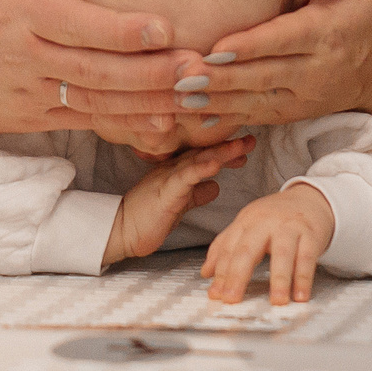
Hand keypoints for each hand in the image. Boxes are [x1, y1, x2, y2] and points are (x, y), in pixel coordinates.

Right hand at [0, 0, 192, 135]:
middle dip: (151, 72)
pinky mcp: (38, 116)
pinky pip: (88, 124)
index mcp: (16, 14)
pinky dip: (127, 126)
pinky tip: (164, 125)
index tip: (163, 26)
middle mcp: (28, 58)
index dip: (120, 29)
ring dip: (150, 102)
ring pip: (99, 103)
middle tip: (199, 66)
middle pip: (97, 69)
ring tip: (195, 96)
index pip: (75, 23)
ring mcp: (34, 92)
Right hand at [105, 138, 253, 267]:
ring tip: (241, 146)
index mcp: (176, 171)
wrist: (121, 230)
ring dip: (221, 152)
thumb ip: (196, 193)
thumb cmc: (148, 218)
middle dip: (228, 146)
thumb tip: (214, 186)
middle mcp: (172, 169)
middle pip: (204, 153)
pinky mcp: (165, 192)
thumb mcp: (179, 204)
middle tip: (250, 139)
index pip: (203, 156)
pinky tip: (216, 163)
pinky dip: (201, 169)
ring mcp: (168, 178)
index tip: (245, 146)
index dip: (224, 150)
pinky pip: (185, 178)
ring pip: (197, 160)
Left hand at [183, 0, 371, 129]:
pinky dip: (224, 119)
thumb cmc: (363, 17)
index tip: (217, 48)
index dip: (251, 46)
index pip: (284, 40)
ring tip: (179, 98)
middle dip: (222, 78)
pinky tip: (192, 116)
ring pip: (255, 102)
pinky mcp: (291, 113)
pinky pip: (255, 118)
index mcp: (326, 34)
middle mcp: (314, 71)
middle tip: (183, 76)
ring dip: (216, 102)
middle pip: (263, 76)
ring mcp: (302, 97)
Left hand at [203, 185, 336, 303]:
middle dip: (238, 276)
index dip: (220, 272)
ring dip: (280, 280)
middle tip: (232, 298)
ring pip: (283, 254)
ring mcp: (289, 227)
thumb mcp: (247, 225)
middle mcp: (266, 222)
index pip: (228, 248)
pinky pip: (307, 258)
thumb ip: (225, 246)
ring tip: (277, 301)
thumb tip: (206, 273)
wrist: (309, 198)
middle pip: (249, 250)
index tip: (215, 294)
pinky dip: (304, 278)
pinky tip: (300, 295)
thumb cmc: (275, 217)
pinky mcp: (311, 234)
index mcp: (246, 221)